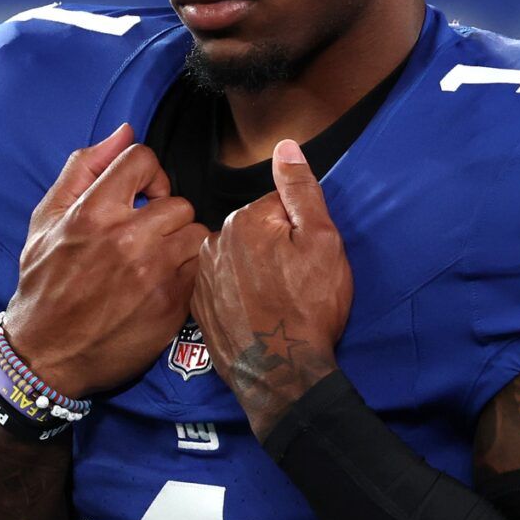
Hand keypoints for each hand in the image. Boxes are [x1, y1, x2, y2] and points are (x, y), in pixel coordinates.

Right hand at [2, 124, 207, 398]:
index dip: (146, 174)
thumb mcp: (46, 219)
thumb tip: (125, 132)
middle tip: (148, 234)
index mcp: (92, 212)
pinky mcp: (172, 305)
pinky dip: (188, 273)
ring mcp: (153, 274)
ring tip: (159, 259)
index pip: (143, 159)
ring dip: (181, 244)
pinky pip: (201, 270)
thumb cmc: (43, 283)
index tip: (140, 195)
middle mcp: (126, 240)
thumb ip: (84, 169)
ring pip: (197, 234)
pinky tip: (164, 283)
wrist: (46, 355)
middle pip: (178, 201)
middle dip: (165, 215)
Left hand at [192, 140, 352, 437]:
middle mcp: (213, 243)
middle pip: (251, 231)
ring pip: (234, 259)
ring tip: (274, 301)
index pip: (275, 207)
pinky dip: (235, 295)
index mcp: (244, 220)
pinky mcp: (196, 307)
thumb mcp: (322, 242)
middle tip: (293, 284)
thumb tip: (286, 146)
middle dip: (273, 249)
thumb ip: (301, 190)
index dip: (298, 232)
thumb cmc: (309, 308)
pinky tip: (254, 313)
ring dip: (252, 272)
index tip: (306, 260)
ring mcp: (201, 277)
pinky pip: (220, 287)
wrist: (283, 374)